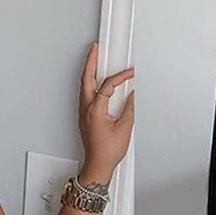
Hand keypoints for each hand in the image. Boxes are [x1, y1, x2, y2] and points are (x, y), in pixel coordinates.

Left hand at [78, 41, 134, 182]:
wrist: (97, 166)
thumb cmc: (107, 152)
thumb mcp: (124, 128)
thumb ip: (129, 108)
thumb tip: (132, 95)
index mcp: (95, 110)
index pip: (108, 85)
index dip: (120, 76)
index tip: (130, 73)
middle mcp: (86, 109)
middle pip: (86, 79)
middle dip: (91, 61)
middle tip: (95, 48)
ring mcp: (83, 113)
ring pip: (84, 86)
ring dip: (88, 71)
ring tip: (94, 59)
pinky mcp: (85, 117)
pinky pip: (85, 95)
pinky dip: (89, 84)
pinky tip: (94, 81)